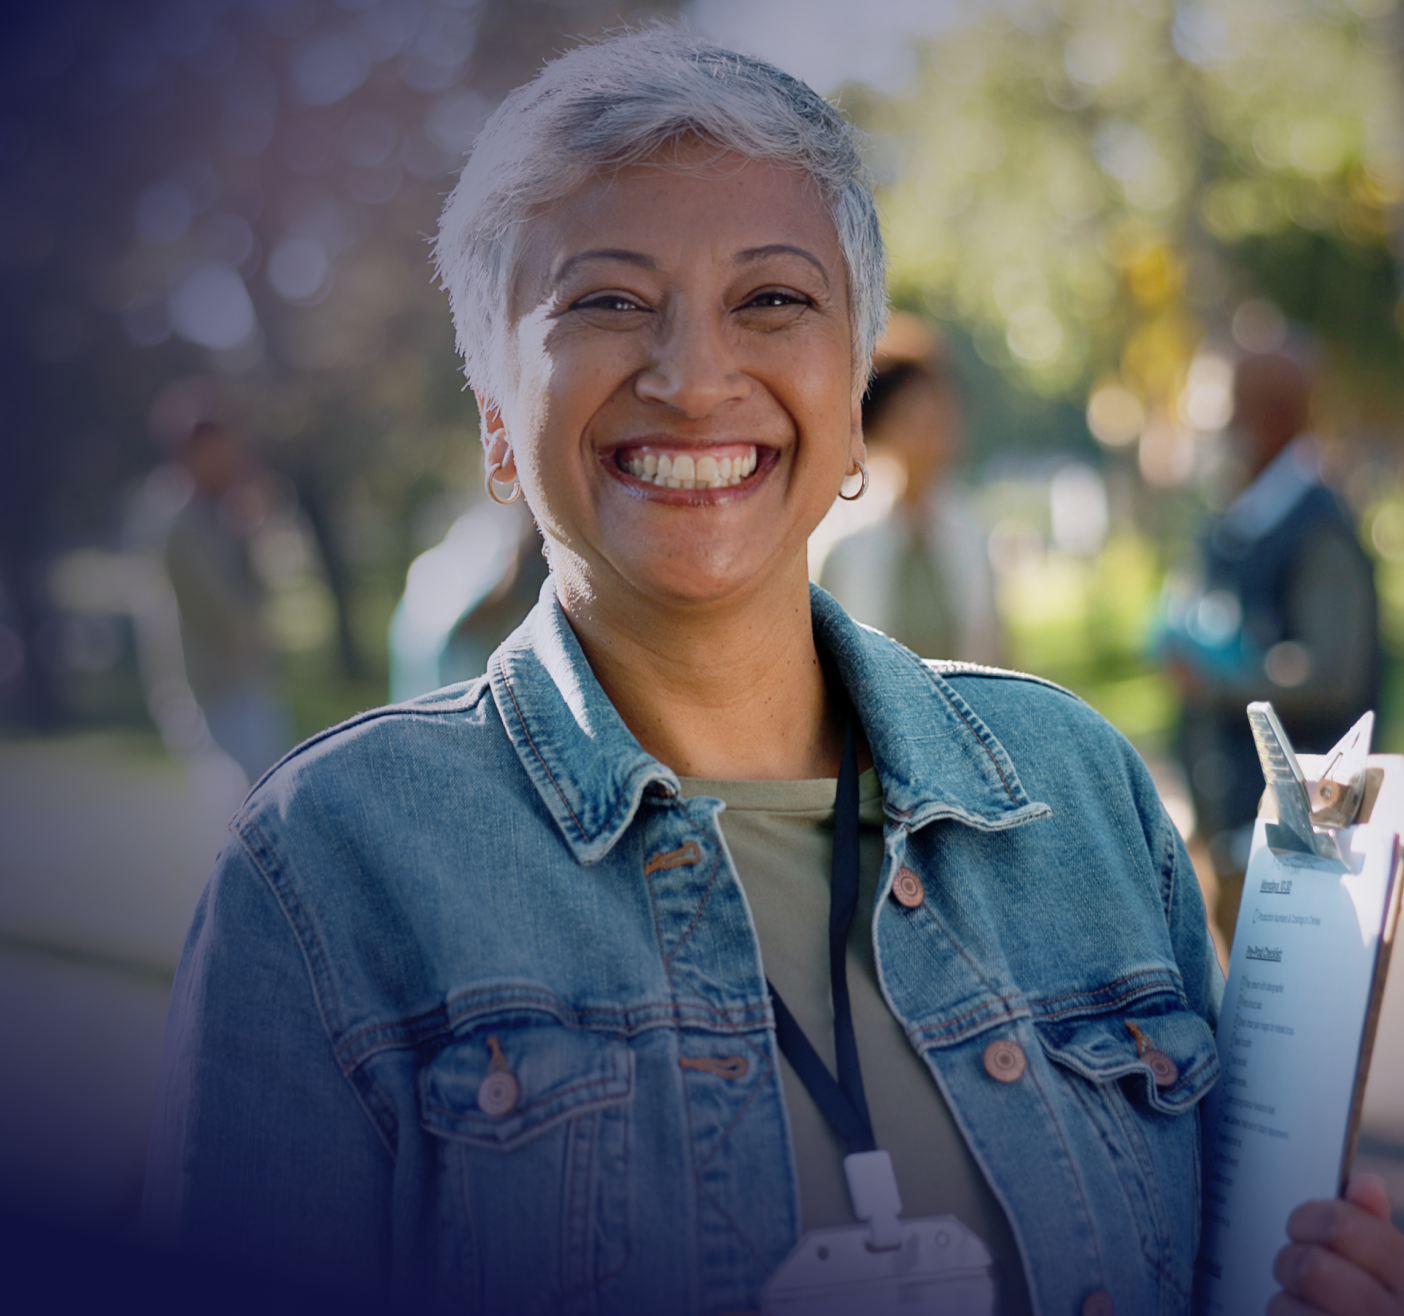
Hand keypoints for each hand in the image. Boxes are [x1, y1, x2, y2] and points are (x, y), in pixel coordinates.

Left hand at [1269, 1174, 1403, 1313]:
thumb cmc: (1382, 1306)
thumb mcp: (1395, 1271)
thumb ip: (1376, 1227)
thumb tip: (1364, 1184)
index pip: (1342, 1225)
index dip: (1310, 1218)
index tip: (1304, 1227)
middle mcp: (1393, 1315)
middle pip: (1309, 1266)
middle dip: (1292, 1262)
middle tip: (1300, 1269)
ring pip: (1284, 1306)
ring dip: (1286, 1305)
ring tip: (1308, 1309)